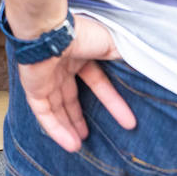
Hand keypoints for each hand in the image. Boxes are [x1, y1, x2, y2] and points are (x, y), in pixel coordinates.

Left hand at [16, 15, 135, 151]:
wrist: (49, 29)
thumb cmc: (80, 33)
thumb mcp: (112, 45)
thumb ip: (125, 58)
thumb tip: (143, 66)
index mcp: (78, 54)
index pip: (96, 82)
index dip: (111, 102)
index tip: (128, 121)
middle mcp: (60, 66)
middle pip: (71, 97)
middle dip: (79, 117)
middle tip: (90, 136)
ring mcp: (45, 77)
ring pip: (56, 107)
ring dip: (67, 127)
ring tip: (79, 146)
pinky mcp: (33, 87)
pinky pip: (43, 113)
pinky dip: (55, 129)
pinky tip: (69, 145)